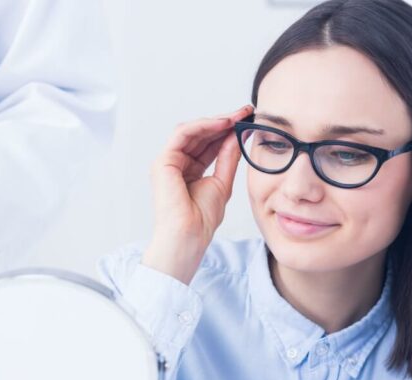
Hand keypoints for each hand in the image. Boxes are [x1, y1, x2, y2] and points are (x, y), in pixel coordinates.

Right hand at [142, 104, 252, 283]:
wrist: (189, 237)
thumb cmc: (202, 220)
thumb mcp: (222, 182)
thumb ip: (228, 158)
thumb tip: (237, 136)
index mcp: (190, 171)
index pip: (209, 144)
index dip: (228, 131)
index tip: (248, 121)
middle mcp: (177, 164)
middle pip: (201, 135)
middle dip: (224, 121)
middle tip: (246, 112)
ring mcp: (168, 162)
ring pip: (191, 131)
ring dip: (215, 121)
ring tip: (237, 116)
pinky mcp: (163, 162)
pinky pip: (183, 134)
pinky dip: (203, 126)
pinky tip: (223, 123)